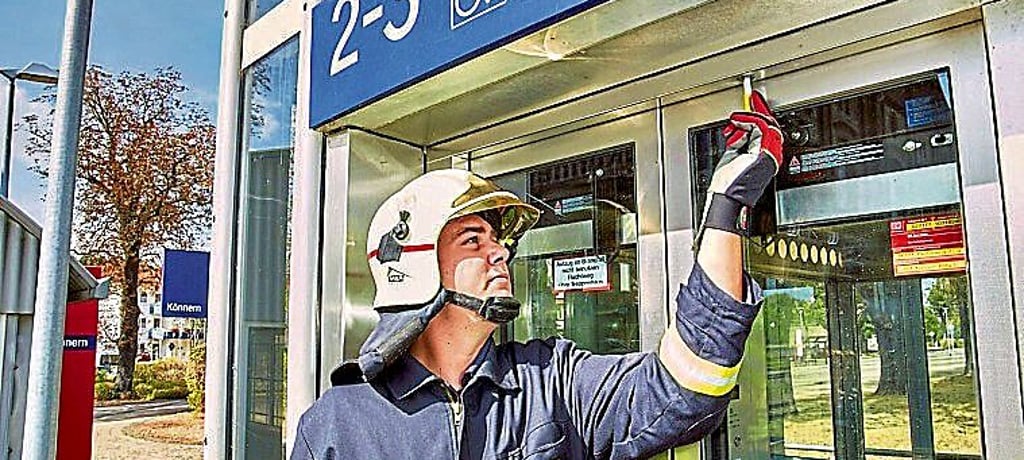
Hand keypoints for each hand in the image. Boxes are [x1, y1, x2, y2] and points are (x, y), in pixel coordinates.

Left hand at [709, 90, 782, 206]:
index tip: (755, 103)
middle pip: (770, 126)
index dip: (760, 116)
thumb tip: (738, 129)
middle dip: (758, 111)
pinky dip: (747, 121)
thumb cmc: (726, 184)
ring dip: (749, 118)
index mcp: (765, 158)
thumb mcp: (732, 156)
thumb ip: (738, 142)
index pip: (767, 132)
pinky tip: (738, 122)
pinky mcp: (763, 153)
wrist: (725, 197)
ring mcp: (769, 154)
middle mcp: (771, 156)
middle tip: (751, 100)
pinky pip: (759, 128)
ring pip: (766, 125)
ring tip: (737, 119)